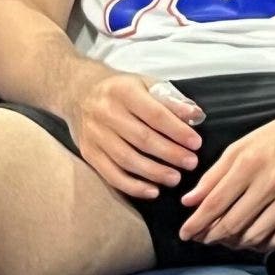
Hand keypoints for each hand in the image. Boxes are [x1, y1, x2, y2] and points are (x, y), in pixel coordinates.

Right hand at [68, 70, 204, 202]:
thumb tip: (195, 115)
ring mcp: (95, 135)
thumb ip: (170, 99)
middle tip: (191, 163)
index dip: (177, 130)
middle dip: (170, 153)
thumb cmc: (120, 89)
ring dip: (154, 172)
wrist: (78, 93)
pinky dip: (132, 186)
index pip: (155, 114)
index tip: (196, 143)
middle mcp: (107, 113)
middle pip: (142, 139)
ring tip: (175, 178)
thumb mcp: (145, 83)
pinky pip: (111, 174)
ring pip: (127, 159)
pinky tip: (152, 191)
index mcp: (124, 91)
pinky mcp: (88, 153)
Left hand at [178, 98, 274, 251]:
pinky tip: (252, 239)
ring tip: (226, 239)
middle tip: (203, 238)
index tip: (185, 233)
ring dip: (234, 243)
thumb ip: (214, 175)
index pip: (214, 203)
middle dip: (211, 236)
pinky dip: (261, 245)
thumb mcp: (241, 147)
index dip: (195, 223)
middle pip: (232, 224)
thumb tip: (189, 201)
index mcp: (250, 163)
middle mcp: (270, 181)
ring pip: (254, 235)